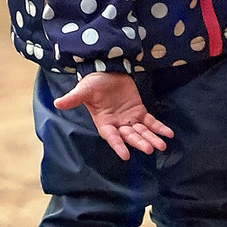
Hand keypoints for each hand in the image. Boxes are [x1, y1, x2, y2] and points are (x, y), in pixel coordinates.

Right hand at [52, 71, 171, 160]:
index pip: (111, 137)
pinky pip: (151, 122)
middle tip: (149, 149)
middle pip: (130, 136)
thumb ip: (73, 98)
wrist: (107, 71)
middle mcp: (117, 124)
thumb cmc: (93, 82)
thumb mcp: (84, 90)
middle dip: (139, 142)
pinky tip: (168, 134)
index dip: (118, 145)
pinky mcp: (139, 112)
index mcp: (104, 122)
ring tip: (161, 145)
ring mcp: (129, 119)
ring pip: (142, 132)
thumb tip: (57, 103)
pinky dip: (159, 128)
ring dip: (151, 138)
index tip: (125, 155)